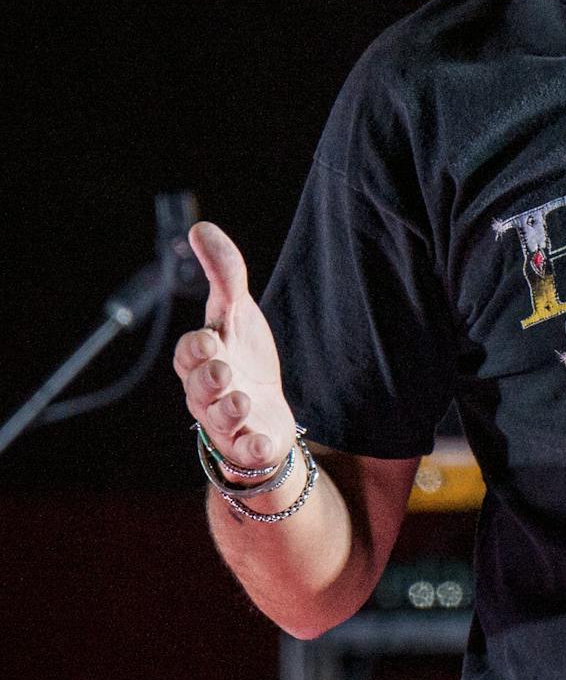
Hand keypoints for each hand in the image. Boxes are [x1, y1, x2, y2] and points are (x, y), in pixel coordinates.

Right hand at [173, 221, 295, 475]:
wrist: (263, 413)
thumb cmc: (242, 356)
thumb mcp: (235, 312)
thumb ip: (224, 273)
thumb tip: (200, 227)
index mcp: (203, 360)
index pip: (188, 353)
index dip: (195, 347)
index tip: (209, 338)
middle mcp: (210, 394)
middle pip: (199, 389)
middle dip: (208, 380)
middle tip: (222, 370)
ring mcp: (230, 423)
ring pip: (220, 421)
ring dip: (230, 410)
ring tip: (242, 400)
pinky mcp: (253, 445)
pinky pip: (248, 452)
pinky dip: (253, 448)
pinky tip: (263, 441)